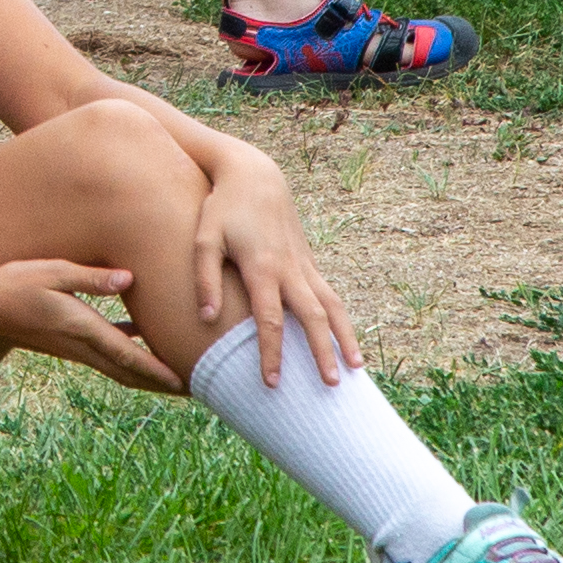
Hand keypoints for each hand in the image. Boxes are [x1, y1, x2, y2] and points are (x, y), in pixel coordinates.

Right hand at [0, 255, 182, 392]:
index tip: (187, 384)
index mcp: (81, 330)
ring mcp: (73, 347)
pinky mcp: (67, 341)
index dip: (159, 372)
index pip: (129, 357)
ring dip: (148, 373)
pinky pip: (105, 352)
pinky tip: (141, 335)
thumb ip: (91, 278)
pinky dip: (128, 350)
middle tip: (195, 389)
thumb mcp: (53, 272)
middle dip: (162, 383)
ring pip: (119, 367)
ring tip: (176, 372)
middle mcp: (81, 346)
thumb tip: (129, 279)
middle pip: (130, 373)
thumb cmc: (13, 284)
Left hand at [177, 150, 359, 384]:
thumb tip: (207, 319)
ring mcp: (304, 266)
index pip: (270, 319)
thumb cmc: (223, 209)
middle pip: (313, 317)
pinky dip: (342, 321)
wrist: (255, 176)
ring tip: (357, 370)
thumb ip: (205, 280)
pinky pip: (330, 296)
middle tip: (331, 386)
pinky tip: (347, 343)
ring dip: (346, 338)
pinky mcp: (309, 263)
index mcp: (262, 267)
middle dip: (322, 352)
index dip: (271, 352)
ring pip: (333, 306)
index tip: (272, 382)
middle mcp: (290, 269)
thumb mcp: (204, 239)